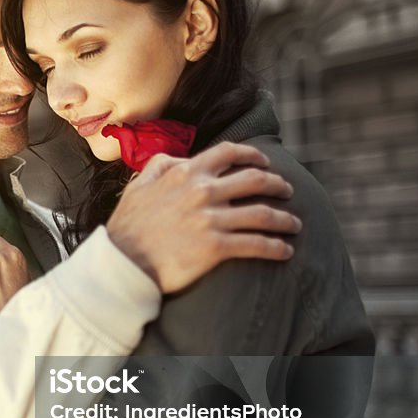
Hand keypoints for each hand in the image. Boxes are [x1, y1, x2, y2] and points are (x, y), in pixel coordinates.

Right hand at [107, 141, 300, 293]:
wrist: (121, 264)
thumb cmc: (127, 227)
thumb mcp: (137, 186)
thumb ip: (159, 165)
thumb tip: (178, 159)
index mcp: (185, 173)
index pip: (229, 152)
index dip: (253, 155)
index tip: (265, 163)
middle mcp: (202, 192)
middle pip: (256, 180)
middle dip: (278, 184)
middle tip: (288, 191)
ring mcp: (210, 220)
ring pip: (264, 214)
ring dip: (286, 219)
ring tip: (295, 224)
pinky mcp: (215, 248)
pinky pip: (257, 245)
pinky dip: (277, 247)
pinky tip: (286, 251)